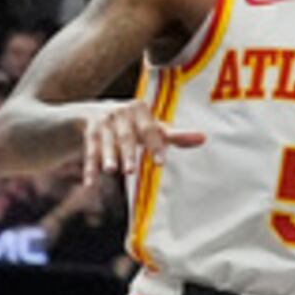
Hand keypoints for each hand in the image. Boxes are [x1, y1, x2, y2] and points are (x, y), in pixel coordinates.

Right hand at [79, 97, 198, 181]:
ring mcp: (103, 123)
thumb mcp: (154, 127)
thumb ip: (176, 135)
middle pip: (126, 136)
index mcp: (140, 110)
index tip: (161, 163)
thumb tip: (204, 138)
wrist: (98, 112)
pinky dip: (90, 168)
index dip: (155, 146)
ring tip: (111, 170)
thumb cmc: (137, 124)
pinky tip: (90, 184)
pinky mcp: (90, 134)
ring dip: (108, 156)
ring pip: (106, 143)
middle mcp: (120, 114)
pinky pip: (90, 153)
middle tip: (131, 170)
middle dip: (128, 153)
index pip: (150, 130)